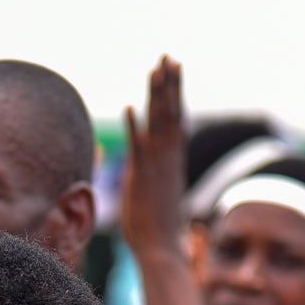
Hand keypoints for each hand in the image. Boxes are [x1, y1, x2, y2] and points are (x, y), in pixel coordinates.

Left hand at [120, 57, 187, 257]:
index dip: (174, 93)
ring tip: (155, 69)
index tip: (173, 70)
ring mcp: (156, 166)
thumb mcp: (154, 193)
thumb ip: (150, 175)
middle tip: (168, 57)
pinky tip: (130, 107)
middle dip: (169, 84)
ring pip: (158, 123)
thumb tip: (144, 169)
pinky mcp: (141, 178)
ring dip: (156, 96)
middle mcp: (168, 158)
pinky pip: (138, 147)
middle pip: (170, 112)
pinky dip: (134, 127)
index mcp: (172, 160)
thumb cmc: (155, 226)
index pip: (175, 118)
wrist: (160, 248)